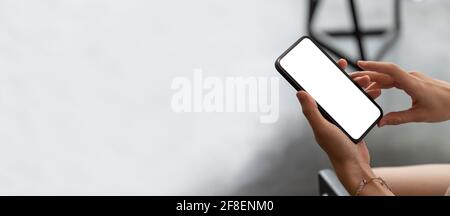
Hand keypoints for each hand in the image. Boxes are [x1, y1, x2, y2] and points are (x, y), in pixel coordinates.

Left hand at [296, 59, 392, 194]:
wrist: (354, 165)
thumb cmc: (336, 149)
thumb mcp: (322, 128)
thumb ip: (311, 110)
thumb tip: (300, 92)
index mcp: (319, 113)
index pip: (321, 89)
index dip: (328, 75)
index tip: (337, 63)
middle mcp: (329, 114)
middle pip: (338, 90)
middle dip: (350, 80)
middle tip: (362, 75)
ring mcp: (341, 117)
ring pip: (351, 96)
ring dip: (360, 88)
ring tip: (371, 83)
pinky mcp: (353, 121)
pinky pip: (359, 105)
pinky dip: (367, 98)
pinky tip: (375, 93)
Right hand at [352, 61, 449, 126]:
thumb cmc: (444, 107)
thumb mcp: (420, 116)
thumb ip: (398, 118)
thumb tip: (381, 123)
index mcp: (413, 84)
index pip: (390, 70)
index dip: (375, 66)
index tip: (360, 64)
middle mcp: (411, 77)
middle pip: (385, 73)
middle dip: (368, 73)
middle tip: (352, 76)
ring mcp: (412, 78)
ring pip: (389, 76)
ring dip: (374, 77)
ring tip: (361, 82)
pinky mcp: (413, 81)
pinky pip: (395, 79)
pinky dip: (383, 81)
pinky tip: (376, 87)